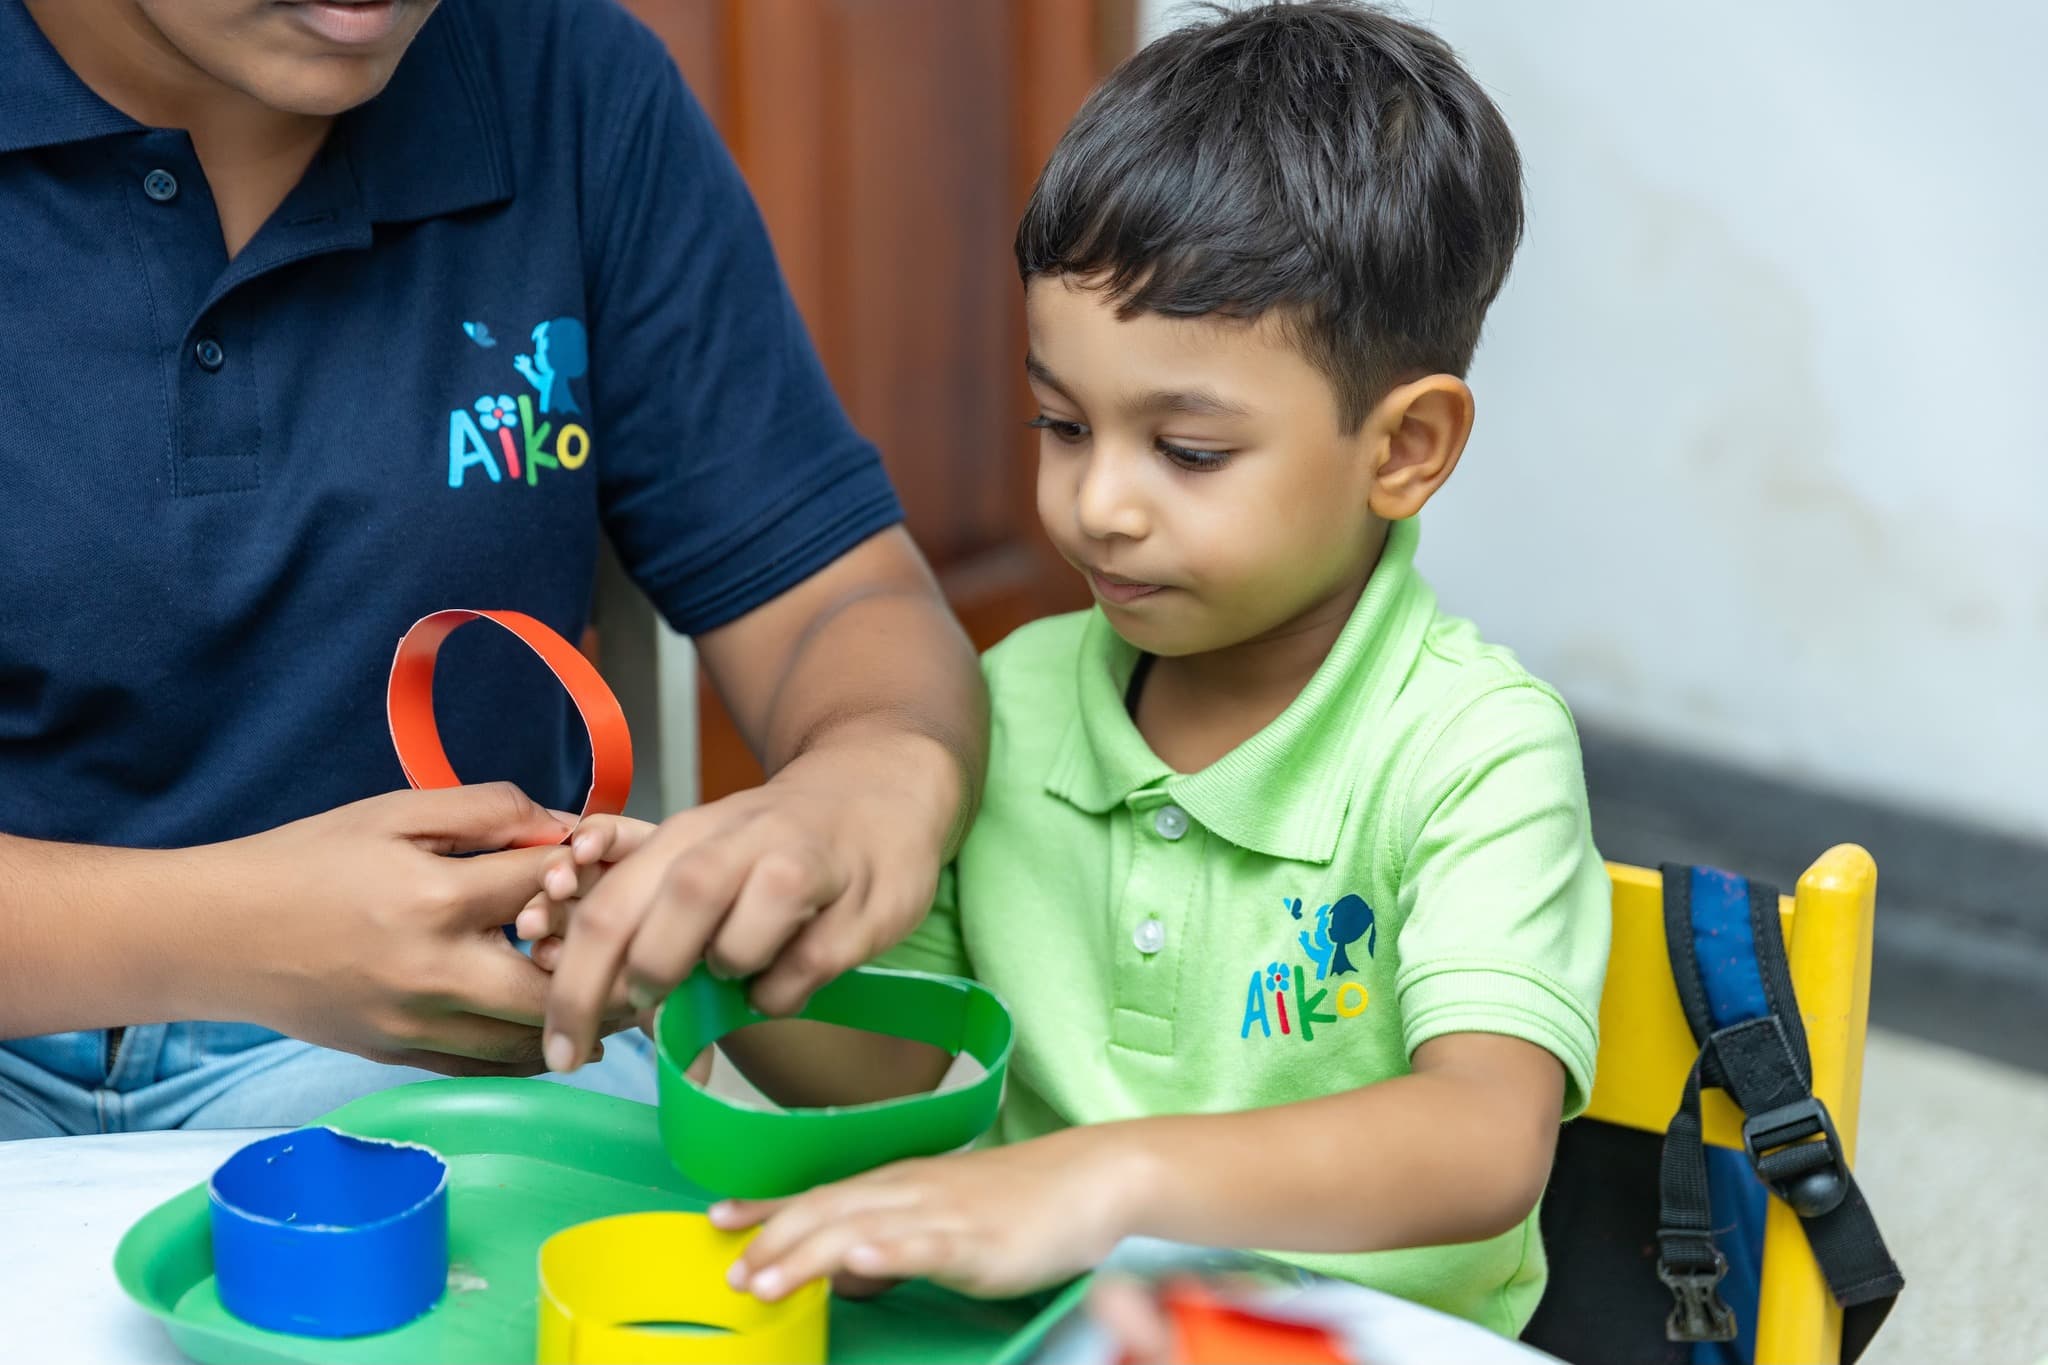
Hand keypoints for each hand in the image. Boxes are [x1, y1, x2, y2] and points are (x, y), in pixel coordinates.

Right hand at [209, 783, 634, 1074]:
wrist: (218, 934)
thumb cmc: (308, 861)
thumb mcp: (396, 812)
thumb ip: (487, 810)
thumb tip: (563, 827)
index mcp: (435, 899)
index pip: (545, 887)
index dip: (589, 873)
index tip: (614, 869)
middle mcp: (432, 972)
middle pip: (556, 988)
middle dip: (610, 975)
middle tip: (652, 962)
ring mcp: (416, 1024)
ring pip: (528, 1041)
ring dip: (580, 1022)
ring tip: (626, 1002)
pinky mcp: (399, 1056)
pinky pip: (487, 1069)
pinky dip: (532, 1055)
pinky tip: (564, 1036)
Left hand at [542, 735, 955, 1072]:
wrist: (881, 787)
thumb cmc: (773, 843)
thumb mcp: (703, 859)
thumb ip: (647, 927)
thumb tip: (597, 1019)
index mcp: (685, 837)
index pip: (607, 910)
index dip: (574, 989)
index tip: (560, 1051)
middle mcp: (740, 842)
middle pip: (669, 910)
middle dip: (645, 978)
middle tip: (649, 1009)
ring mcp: (805, 866)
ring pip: (738, 937)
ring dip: (726, 975)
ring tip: (738, 971)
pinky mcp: (862, 902)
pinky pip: (805, 969)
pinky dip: (784, 991)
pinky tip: (789, 975)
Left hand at [710, 1128, 1143, 1301]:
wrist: (1091, 1177)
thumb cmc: (1019, 1201)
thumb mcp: (943, 1219)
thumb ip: (890, 1240)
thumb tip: (844, 1269)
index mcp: (899, 1185)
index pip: (820, 1194)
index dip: (768, 1208)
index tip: (718, 1219)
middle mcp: (910, 1191)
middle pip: (827, 1210)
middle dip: (774, 1240)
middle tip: (730, 1271)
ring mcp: (942, 1214)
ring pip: (861, 1228)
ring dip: (806, 1252)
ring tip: (765, 1280)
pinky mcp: (978, 1240)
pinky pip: (925, 1246)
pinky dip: (888, 1252)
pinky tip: (860, 1261)